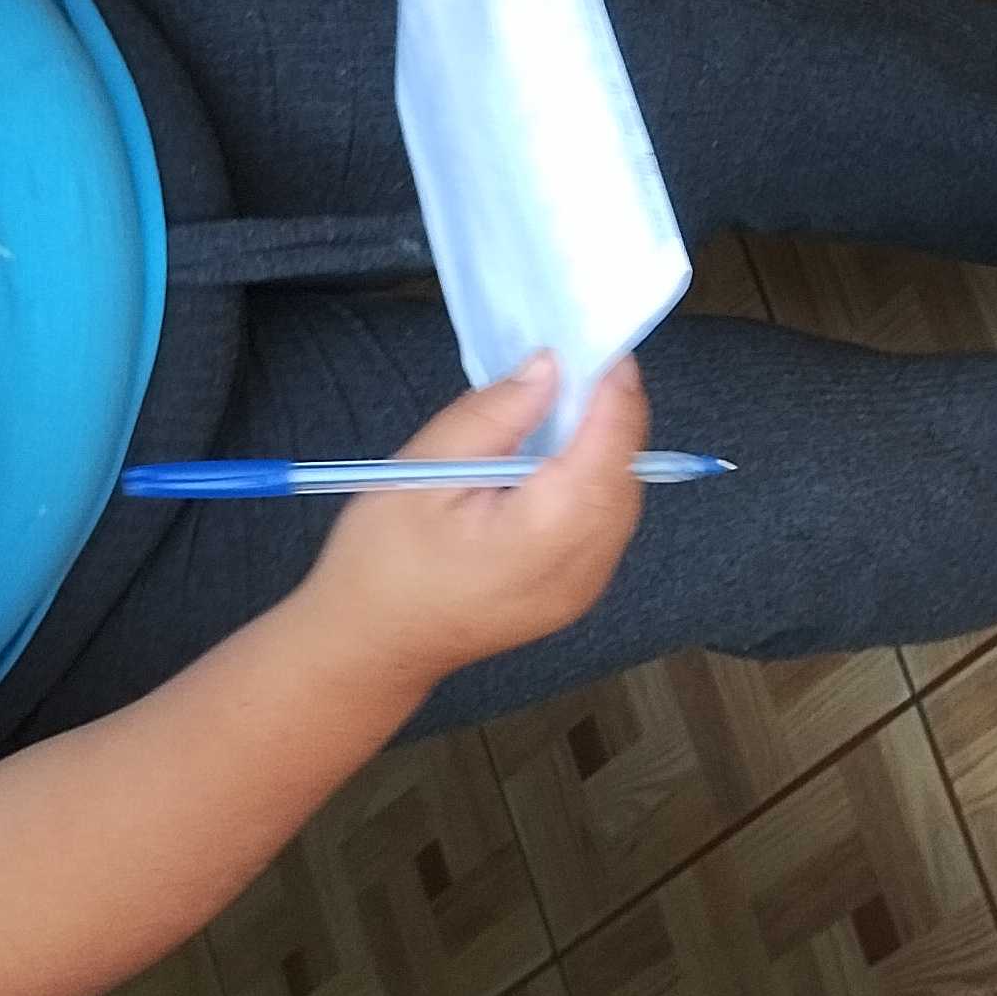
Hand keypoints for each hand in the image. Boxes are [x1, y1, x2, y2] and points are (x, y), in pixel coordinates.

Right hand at [294, 354, 650, 683]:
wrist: (369, 648)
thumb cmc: (381, 562)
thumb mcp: (423, 471)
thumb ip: (493, 415)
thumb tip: (550, 369)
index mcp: (546, 535)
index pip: (609, 448)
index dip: (615, 392)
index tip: (604, 346)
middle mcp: (582, 567)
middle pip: (627, 474)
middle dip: (617, 415)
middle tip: (588, 364)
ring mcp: (584, 589)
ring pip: (624, 500)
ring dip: (609, 448)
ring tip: (575, 402)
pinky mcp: (575, 594)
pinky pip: (607, 526)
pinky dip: (597, 482)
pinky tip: (565, 457)